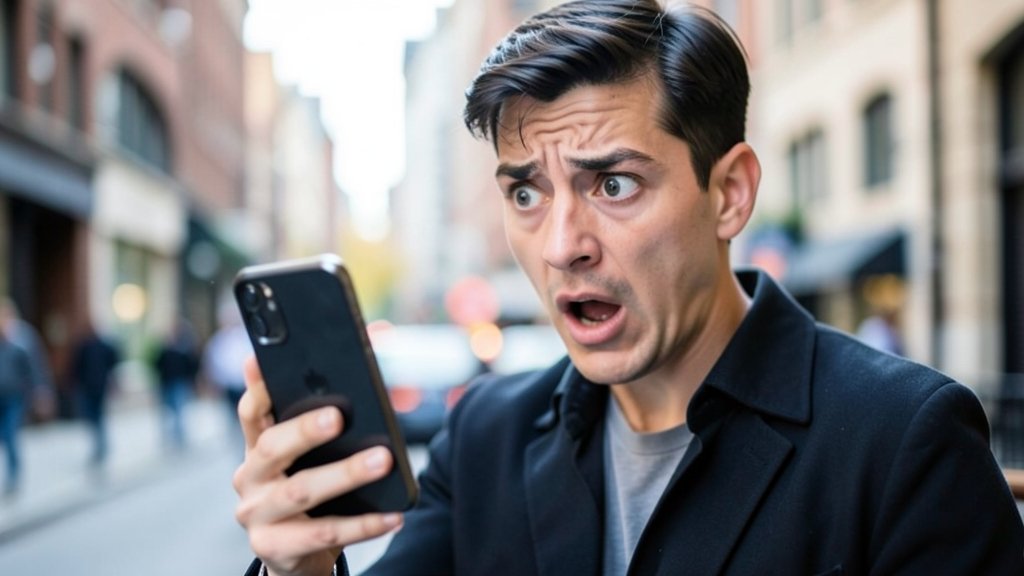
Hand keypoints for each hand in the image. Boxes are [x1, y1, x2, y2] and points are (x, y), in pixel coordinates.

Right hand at [233, 356, 403, 575]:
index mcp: (256, 449)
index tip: (264, 363)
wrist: (295, 558)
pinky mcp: (273, 548)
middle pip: (272, 448)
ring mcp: (257, 516)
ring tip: (382, 460)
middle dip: (304, 430)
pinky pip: (324, 533)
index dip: (257, 390)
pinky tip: (392, 515)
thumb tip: (338, 379)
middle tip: (338, 416)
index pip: (251, 413)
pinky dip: (363, 525)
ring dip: (345, 474)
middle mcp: (250, 479)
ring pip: (301, 491)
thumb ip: (308, 422)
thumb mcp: (300, 460)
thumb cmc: (307, 495)